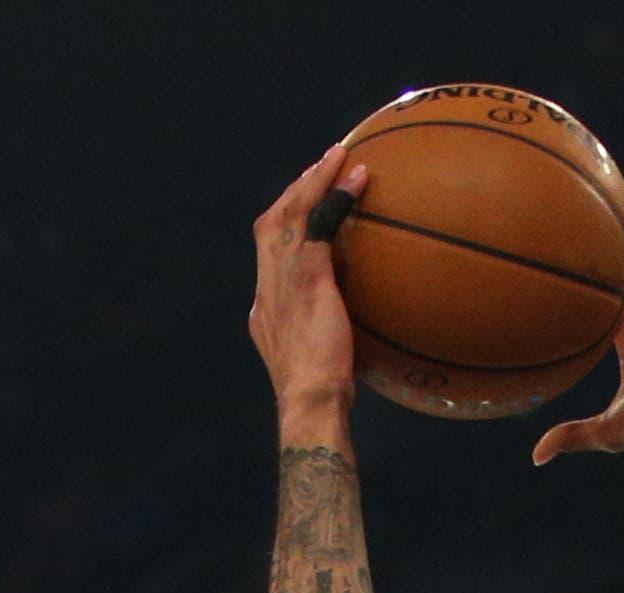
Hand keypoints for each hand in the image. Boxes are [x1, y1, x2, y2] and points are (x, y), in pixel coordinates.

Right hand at [251, 145, 368, 432]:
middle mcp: (267, 289)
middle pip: (271, 224)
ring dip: (314, 180)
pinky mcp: (307, 277)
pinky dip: (337, 196)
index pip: (269, 257)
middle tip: (320, 168)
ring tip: (338, 157)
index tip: (304, 208)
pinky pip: (321, 223)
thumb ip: (328, 347)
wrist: (311, 404)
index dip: (284, 228)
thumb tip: (352, 345)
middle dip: (294, 192)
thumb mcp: (321, 369)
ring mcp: (283, 280)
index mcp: (265, 312)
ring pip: (291, 213)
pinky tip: (358, 178)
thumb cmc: (323, 403)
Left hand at [532, 195, 623, 464]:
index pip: (603, 295)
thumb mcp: (607, 429)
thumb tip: (537, 457)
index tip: (560, 252)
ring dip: (619, 213)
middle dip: (600, 232)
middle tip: (570, 200)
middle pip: (618, 260)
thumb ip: (573, 435)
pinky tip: (623, 193)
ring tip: (597, 174)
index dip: (585, 273)